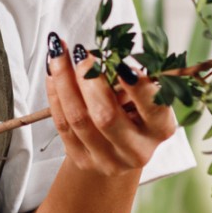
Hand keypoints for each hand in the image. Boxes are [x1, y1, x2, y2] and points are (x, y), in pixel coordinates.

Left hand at [44, 31, 178, 180]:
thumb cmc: (133, 116)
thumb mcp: (142, 100)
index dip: (137, 86)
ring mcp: (107, 159)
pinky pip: (62, 124)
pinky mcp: (82, 160)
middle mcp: (136, 150)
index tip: (120, 63)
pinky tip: (52, 72)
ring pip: (78, 118)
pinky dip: (55, 93)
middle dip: (88, 79)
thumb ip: (131, 82)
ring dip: (64, 80)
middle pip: (106, 116)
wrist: (115, 156)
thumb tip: (105, 59)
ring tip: (58, 53)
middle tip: (80, 52)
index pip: (153, 108)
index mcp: (159, 130)